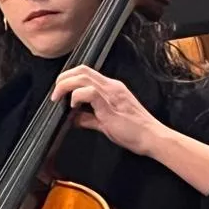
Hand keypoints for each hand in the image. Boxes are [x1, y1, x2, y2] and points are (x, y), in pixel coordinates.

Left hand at [52, 65, 166, 155]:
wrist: (153, 138)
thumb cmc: (134, 131)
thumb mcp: (105, 123)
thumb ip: (88, 118)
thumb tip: (73, 119)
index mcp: (111, 88)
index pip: (86, 73)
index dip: (68, 78)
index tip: (59, 92)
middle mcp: (112, 87)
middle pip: (81, 70)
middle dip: (62, 78)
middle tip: (55, 94)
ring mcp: (112, 94)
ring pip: (82, 77)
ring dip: (65, 86)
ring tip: (58, 99)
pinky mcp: (111, 105)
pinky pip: (90, 92)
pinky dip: (77, 96)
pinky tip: (74, 106)